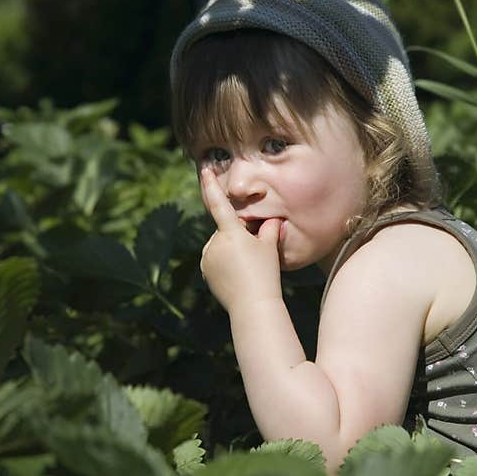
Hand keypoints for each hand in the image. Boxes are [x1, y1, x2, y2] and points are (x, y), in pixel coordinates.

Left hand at [199, 168, 282, 311]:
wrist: (253, 304)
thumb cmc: (265, 273)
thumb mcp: (271, 247)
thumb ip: (270, 228)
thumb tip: (272, 219)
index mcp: (231, 233)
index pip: (219, 203)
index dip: (211, 185)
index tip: (204, 170)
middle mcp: (214, 243)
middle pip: (225, 231)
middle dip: (237, 236)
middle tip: (254, 253)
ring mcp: (208, 258)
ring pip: (219, 245)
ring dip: (230, 250)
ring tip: (246, 267)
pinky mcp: (205, 271)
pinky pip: (214, 260)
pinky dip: (224, 263)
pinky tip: (237, 274)